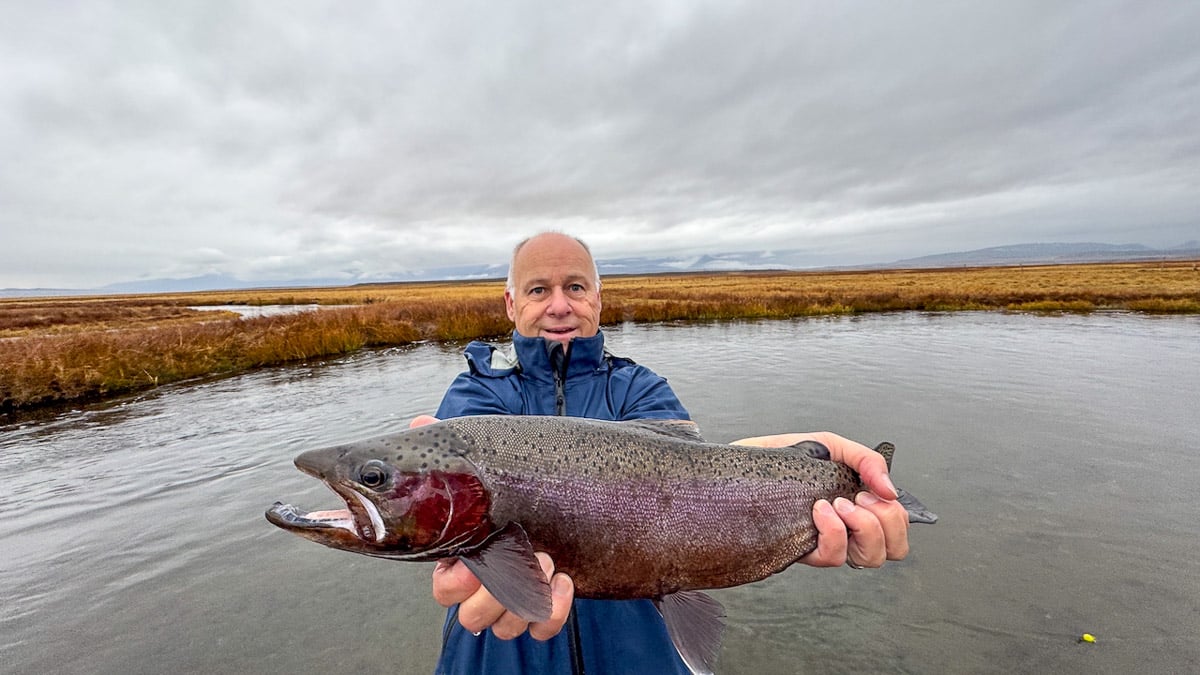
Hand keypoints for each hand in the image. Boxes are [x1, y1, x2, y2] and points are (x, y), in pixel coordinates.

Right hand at [411, 415, 575, 639]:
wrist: (566, 500)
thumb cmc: (513, 489)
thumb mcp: (483, 468)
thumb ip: (452, 452)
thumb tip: (420, 423)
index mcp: (463, 559)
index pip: (444, 589)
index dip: (455, 583)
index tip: (471, 561)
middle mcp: (486, 586)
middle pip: (473, 616)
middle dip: (497, 592)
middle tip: (526, 553)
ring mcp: (516, 600)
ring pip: (506, 627)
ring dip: (527, 598)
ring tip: (549, 560)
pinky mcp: (546, 607)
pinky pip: (542, 629)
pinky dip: (554, 612)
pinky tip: (566, 581)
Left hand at [731, 431, 909, 567]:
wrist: (741, 460)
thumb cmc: (781, 455)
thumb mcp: (830, 446)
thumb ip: (866, 459)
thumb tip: (890, 488)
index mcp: (856, 506)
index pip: (898, 530)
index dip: (897, 517)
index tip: (876, 491)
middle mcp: (846, 529)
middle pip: (894, 549)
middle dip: (885, 520)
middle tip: (859, 497)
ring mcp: (824, 541)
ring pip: (869, 558)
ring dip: (862, 527)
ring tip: (837, 504)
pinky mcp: (801, 550)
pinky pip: (833, 557)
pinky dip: (833, 531)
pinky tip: (818, 510)